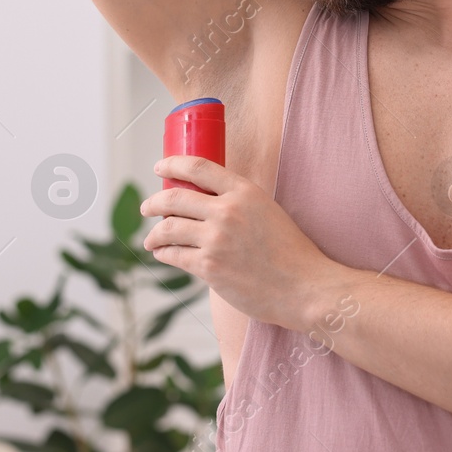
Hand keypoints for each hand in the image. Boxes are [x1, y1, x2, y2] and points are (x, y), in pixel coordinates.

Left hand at [140, 155, 338, 331]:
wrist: (305, 287)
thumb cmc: (291, 252)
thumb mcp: (268, 211)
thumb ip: (240, 203)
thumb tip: (209, 203)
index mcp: (244, 191)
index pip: (199, 167)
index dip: (173, 164)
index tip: (160, 167)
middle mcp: (227, 210)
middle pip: (174, 197)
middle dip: (154, 203)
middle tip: (147, 207)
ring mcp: (216, 239)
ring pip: (169, 228)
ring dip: (154, 233)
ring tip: (151, 239)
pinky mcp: (209, 267)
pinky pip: (174, 255)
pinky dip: (164, 253)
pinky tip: (163, 254)